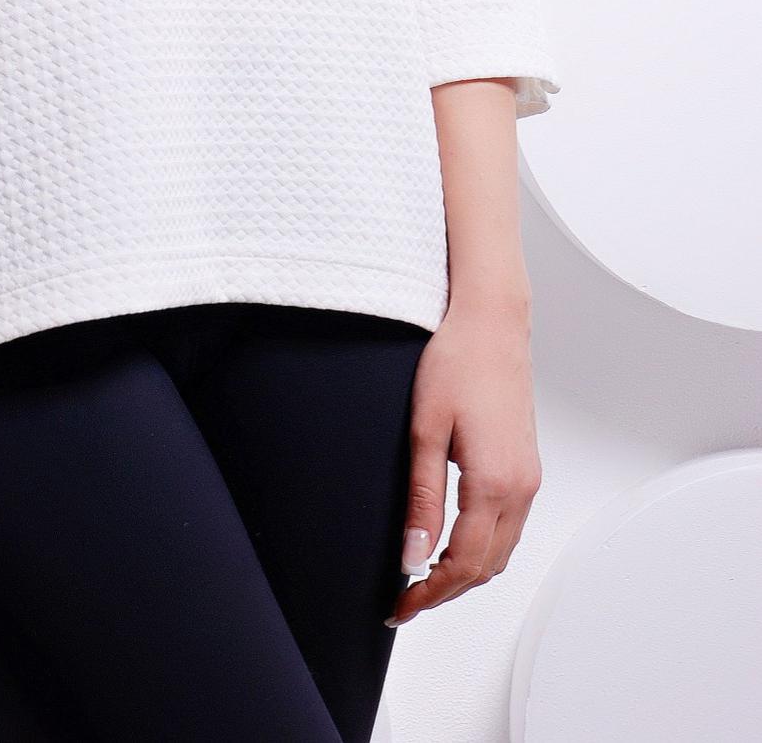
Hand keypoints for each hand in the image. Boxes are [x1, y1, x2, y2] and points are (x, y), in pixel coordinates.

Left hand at [386, 297, 542, 627]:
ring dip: (467, 572)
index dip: (430, 594)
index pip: (464, 564)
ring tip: (424, 578)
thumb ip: (421, 500)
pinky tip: (454, 542)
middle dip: (447, 591)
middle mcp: (521, 487)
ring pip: (502, 551)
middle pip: (488, 567)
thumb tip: (413, 557)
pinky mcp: (527, 466)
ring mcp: (529, 477)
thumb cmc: (456, 362)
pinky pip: (509, 526)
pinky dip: (483, 548)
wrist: (491, 322)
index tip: (400, 607)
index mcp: (495, 483)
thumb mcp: (424, 431)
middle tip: (405, 601)